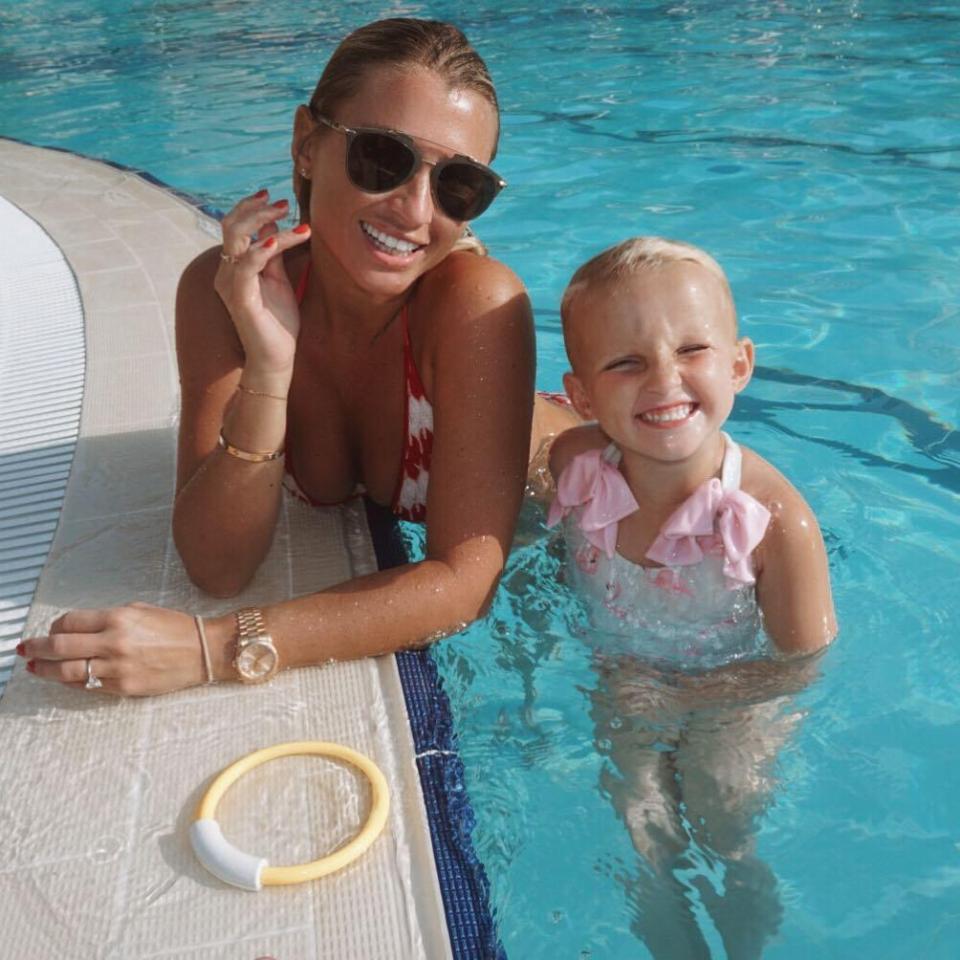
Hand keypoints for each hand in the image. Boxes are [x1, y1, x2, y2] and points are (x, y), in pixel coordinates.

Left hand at [19, 602, 205, 695]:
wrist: (204, 651)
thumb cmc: (176, 627)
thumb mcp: (141, 610)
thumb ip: (109, 618)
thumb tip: (79, 628)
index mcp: (119, 618)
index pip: (70, 622)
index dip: (55, 626)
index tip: (52, 630)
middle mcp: (115, 642)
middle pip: (60, 647)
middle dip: (37, 648)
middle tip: (25, 649)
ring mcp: (118, 668)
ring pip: (67, 671)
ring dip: (45, 669)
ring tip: (34, 667)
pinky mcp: (124, 687)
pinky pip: (88, 685)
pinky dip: (72, 681)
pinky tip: (64, 677)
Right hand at [214, 189, 311, 381]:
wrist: (276, 358)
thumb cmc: (278, 322)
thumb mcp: (278, 280)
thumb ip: (273, 254)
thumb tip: (272, 224)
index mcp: (234, 267)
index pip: (235, 227)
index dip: (252, 208)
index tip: (275, 199)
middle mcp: (227, 272)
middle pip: (231, 226)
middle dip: (256, 209)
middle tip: (283, 203)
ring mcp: (231, 285)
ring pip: (238, 240)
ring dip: (265, 223)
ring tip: (290, 218)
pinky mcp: (240, 298)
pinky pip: (246, 266)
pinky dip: (262, 250)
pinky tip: (277, 241)